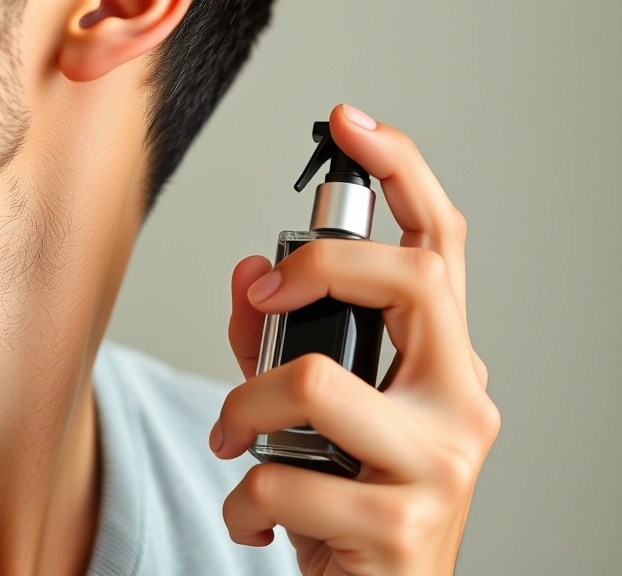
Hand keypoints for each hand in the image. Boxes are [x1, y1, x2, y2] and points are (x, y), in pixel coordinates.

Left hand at [212, 104, 499, 575]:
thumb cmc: (349, 505)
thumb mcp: (311, 416)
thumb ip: (274, 342)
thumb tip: (245, 274)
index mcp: (444, 364)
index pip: (441, 247)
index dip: (404, 173)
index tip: (352, 125)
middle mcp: (462, 403)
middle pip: (407, 282)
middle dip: (314, 272)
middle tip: (261, 302)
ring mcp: (442, 463)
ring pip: (316, 382)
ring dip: (245, 411)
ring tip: (234, 445)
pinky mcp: (403, 523)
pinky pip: (282, 478)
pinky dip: (243, 500)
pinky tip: (256, 521)